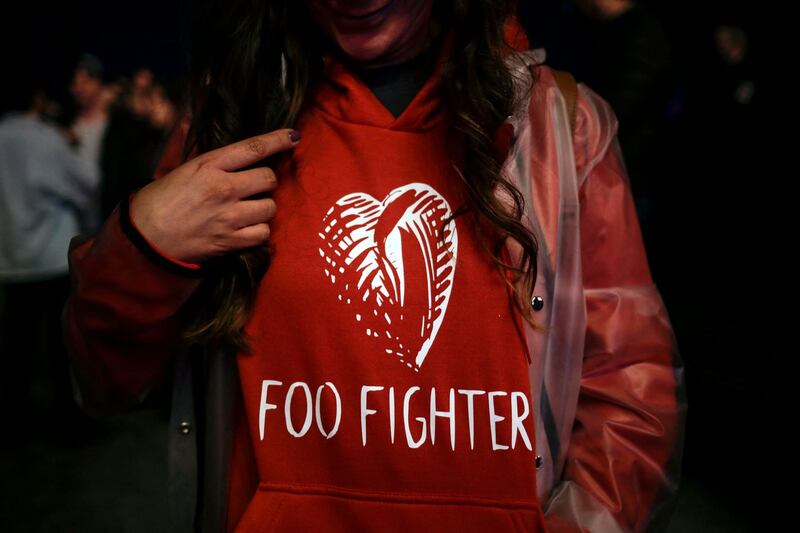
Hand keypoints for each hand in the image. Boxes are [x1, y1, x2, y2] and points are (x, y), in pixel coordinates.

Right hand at [130, 128, 298, 263]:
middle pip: (269, 178)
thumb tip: (189, 119)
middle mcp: (222, 189)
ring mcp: (228, 216)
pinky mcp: (231, 241)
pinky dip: (258, 232)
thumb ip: (188, 145)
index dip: (277, 140)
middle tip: (253, 188)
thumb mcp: (174, 169)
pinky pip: (263, 233)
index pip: (253, 148)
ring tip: (247, 210)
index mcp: (207, 166)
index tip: (293, 136)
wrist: (145, 241)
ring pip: (270, 207)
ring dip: (263, 208)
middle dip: (265, 182)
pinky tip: (246, 229)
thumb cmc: (157, 203)